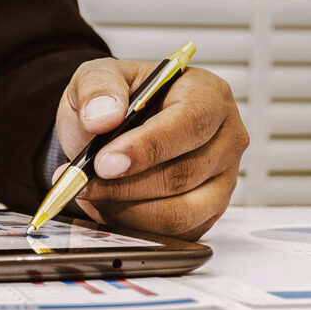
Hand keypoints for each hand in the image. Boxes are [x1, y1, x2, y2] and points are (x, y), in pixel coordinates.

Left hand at [54, 57, 248, 239]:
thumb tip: (104, 115)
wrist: (115, 129)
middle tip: (84, 183)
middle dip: (125, 185)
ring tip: (93, 192)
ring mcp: (222, 180)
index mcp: (208, 95)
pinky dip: (134, 225)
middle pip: (182, 175)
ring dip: (126, 209)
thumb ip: (98, 88)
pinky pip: (174, 233)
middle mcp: (226, 138)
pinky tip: (110, 205)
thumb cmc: (119, 101)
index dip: (146, 148)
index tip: (104, 162)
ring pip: (179, 213)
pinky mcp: (209, 213)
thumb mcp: (98, 76)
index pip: (188, 125)